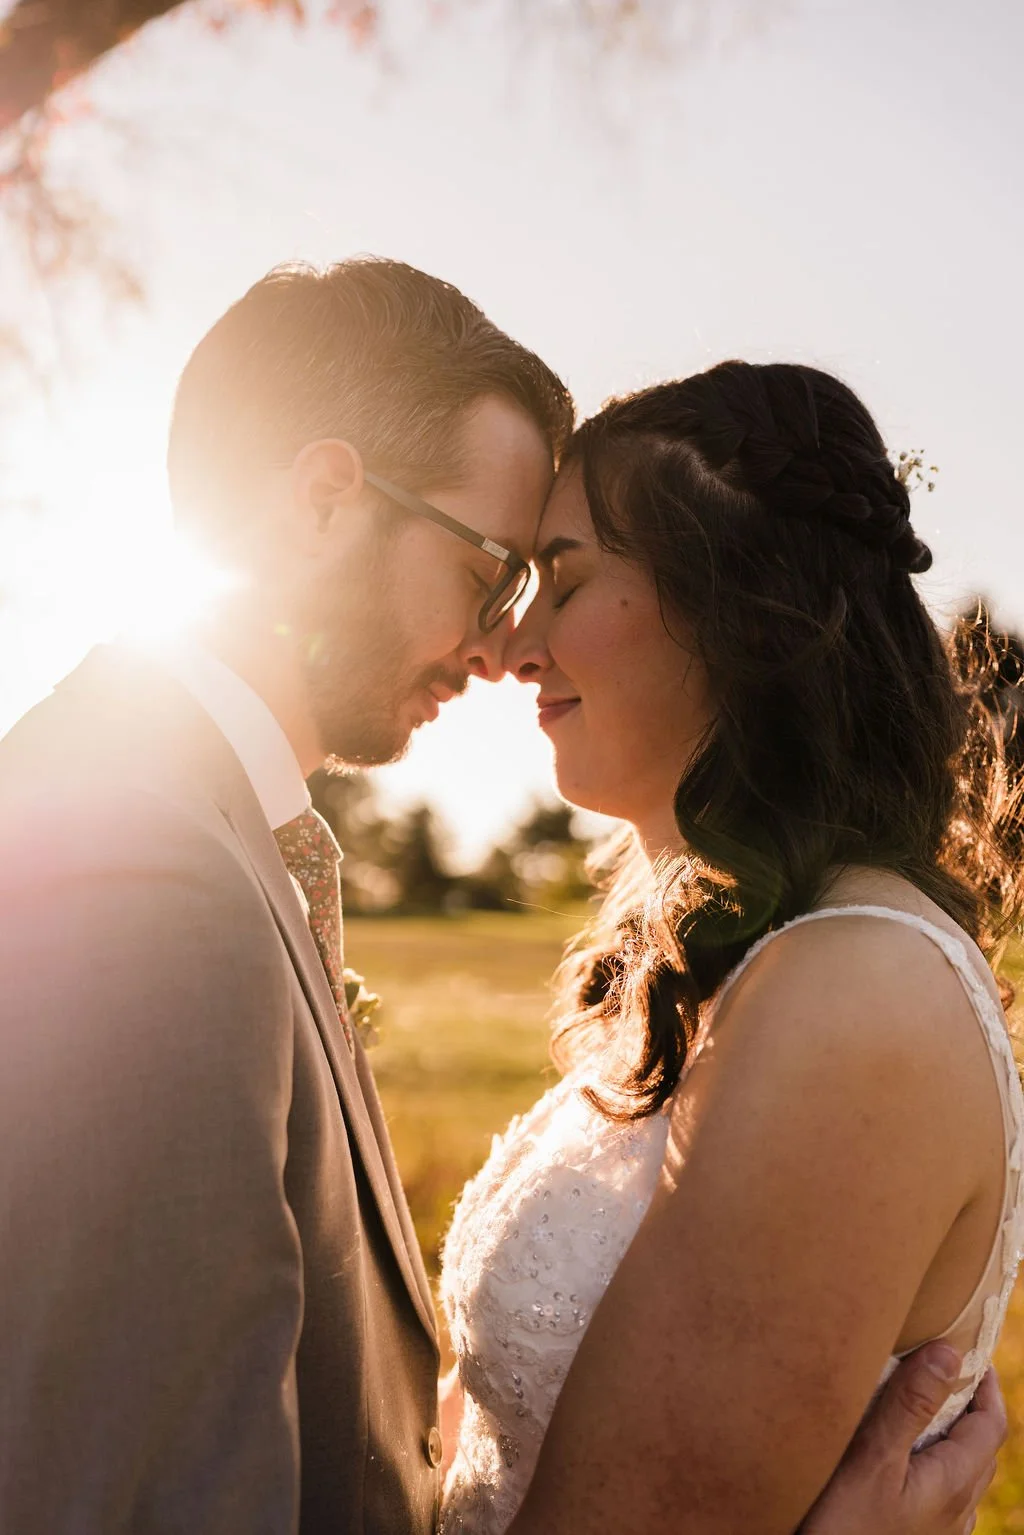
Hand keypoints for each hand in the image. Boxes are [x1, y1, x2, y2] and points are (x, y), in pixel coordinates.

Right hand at [799, 1345, 1006, 1534]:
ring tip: (918, 1403)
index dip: (987, 1386)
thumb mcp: (873, 1458)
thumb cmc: (841, 1524)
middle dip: (969, 1405)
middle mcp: (956, 1512)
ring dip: (949, 1434)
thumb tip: (948, 1352)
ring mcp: (937, 1531)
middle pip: (979, 1449)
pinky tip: (897, 1455)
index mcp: (954, 1486)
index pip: (991, 1426)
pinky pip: (939, 1492)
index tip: (971, 1350)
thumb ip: (910, 1406)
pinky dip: (931, 1460)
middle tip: (942, 1367)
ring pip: (959, 1472)